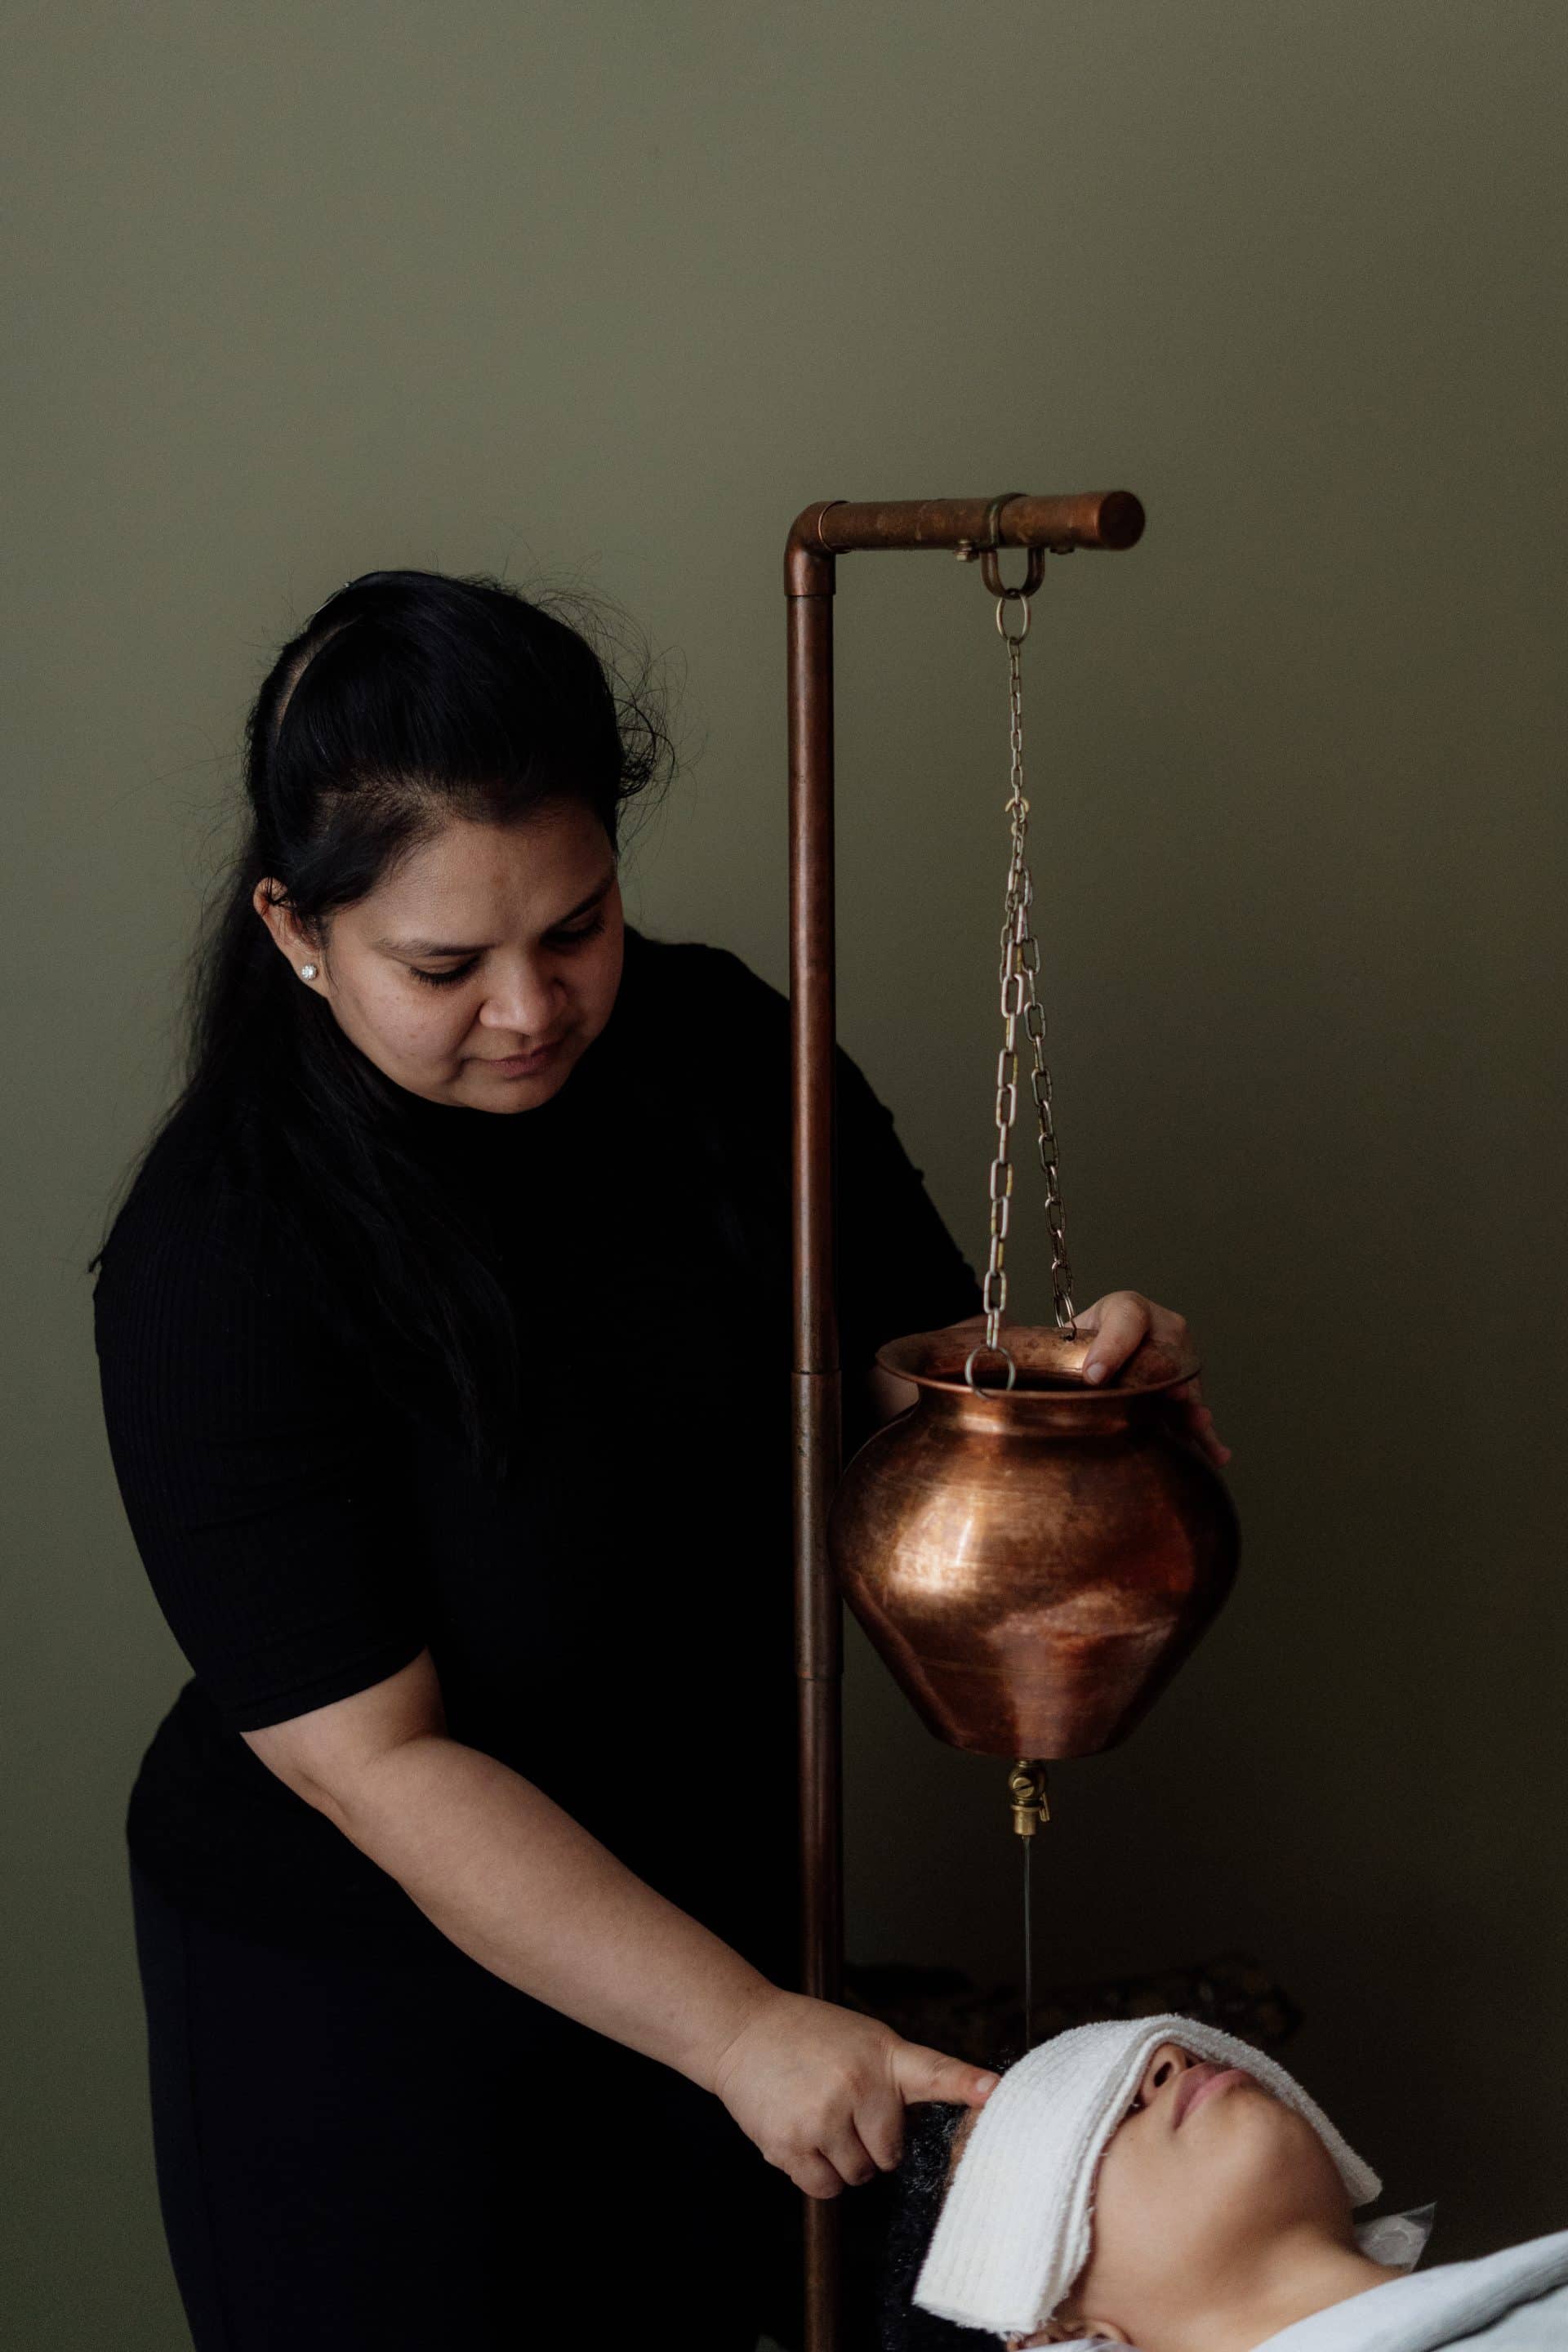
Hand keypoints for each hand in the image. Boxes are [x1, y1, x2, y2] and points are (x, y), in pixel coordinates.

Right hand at [709, 1987, 997, 2198]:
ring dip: (842, 2160)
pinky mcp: (790, 2143)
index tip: (995, 2091)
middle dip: (871, 2142)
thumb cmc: (809, 2037)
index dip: (969, 2084)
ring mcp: (823, 2116)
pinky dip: (818, 2175)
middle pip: (890, 2154)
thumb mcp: (863, 2040)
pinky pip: (825, 2188)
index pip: (934, 2072)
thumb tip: (924, 2126)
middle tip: (843, 2108)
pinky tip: (802, 2138)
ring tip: (819, 2118)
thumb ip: (896, 2078)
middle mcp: (857, 2085)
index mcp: (882, 2055)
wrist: (742, 2031)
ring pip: (858, 2175)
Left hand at [1074, 1289, 1231, 1469]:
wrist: (1095, 1353)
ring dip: (1193, 1407)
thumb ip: (1071, 1353)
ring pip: (1188, 1384)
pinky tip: (1217, 1454)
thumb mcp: (1070, 1340)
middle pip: (1168, 1353)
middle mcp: (1164, 1328)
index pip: (1127, 1319)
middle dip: (1167, 1378)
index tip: (1094, 1376)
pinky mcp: (1188, 1389)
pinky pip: (1196, 1411)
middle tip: (1169, 1396)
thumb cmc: (1082, 1344)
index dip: (1112, 1348)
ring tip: (1198, 1423)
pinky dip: (1206, 1435)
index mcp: (1127, 1308)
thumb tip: (1086, 1380)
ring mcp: (1181, 1358)